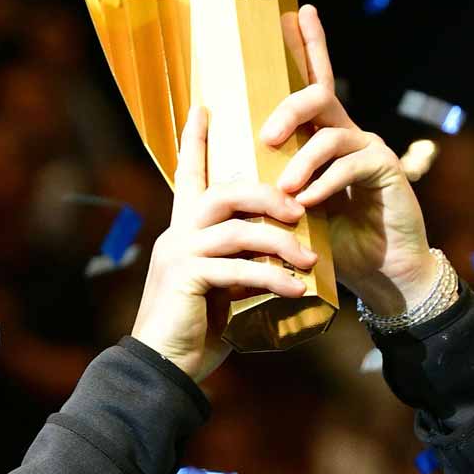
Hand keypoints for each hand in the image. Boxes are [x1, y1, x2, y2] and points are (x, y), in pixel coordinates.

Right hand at [133, 107, 314, 381]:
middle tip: (300, 208)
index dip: (194, 141)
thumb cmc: (194, 330)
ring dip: (279, 242)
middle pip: (224, 192)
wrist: (162, 366)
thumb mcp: (223, 289)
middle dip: (268, 195)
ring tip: (310, 258)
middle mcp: (177, 234)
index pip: (188, 175)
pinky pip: (239, 268)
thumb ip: (242, 264)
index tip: (203, 106)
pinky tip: (297, 289)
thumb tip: (281, 259)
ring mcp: (180, 254)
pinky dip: (272, 278)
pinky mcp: (187, 279)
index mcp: (183, 231)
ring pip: (237, 228)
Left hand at [260, 4, 439, 316]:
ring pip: (329, 133)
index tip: (301, 11)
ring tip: (284, 192)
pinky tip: (308, 203)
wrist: (385, 274)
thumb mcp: (296, 211)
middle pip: (318, 95)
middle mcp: (350, 134)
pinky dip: (324, 183)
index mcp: (328, 137)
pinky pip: (349, 164)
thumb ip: (275, 185)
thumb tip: (230, 172)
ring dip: (300, 162)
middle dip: (287, 108)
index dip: (312, 45)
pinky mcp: (388, 171)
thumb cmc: (337, 244)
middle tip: (264, 136)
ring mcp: (371, 149)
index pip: (317, 82)